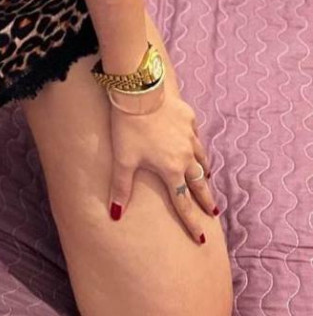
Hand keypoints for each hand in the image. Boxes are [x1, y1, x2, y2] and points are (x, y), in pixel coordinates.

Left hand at [107, 83, 218, 242]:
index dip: (191, 222)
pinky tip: (195, 143)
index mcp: (171, 169)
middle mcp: (185, 155)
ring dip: (203, 170)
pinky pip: (196, 135)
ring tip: (206, 177)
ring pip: (201, 157)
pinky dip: (196, 143)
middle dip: (206, 199)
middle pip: (199, 182)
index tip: (201, 238)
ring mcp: (189, 135)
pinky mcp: (188, 117)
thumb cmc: (129, 127)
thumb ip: (121, 188)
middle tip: (214, 212)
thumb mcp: (123, 159)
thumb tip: (115, 215)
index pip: (183, 202)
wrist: (140, 91)